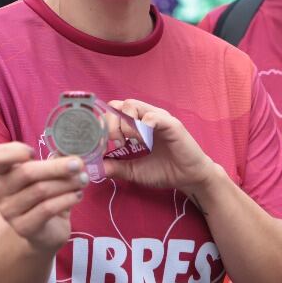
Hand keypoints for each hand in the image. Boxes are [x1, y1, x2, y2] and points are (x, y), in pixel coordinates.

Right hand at [0, 142, 84, 253]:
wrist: (46, 232)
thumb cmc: (46, 198)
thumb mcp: (48, 176)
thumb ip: (54, 161)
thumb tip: (71, 151)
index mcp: (3, 173)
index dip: (15, 151)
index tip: (34, 152)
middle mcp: (1, 191)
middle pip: (26, 172)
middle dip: (57, 167)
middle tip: (78, 164)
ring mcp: (9, 211)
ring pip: (40, 190)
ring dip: (67, 183)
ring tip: (82, 181)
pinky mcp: (23, 227)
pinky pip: (47, 208)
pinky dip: (66, 199)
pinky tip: (77, 195)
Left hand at [101, 99, 218, 194]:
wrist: (188, 178)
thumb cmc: (162, 171)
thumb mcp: (132, 171)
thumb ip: (114, 167)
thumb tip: (93, 167)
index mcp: (134, 125)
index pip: (112, 112)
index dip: (104, 125)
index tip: (103, 144)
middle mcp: (144, 117)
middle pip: (119, 105)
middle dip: (111, 123)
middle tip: (117, 143)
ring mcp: (157, 118)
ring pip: (132, 105)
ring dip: (125, 123)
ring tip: (129, 142)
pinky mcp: (171, 124)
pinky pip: (153, 116)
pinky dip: (143, 126)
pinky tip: (143, 142)